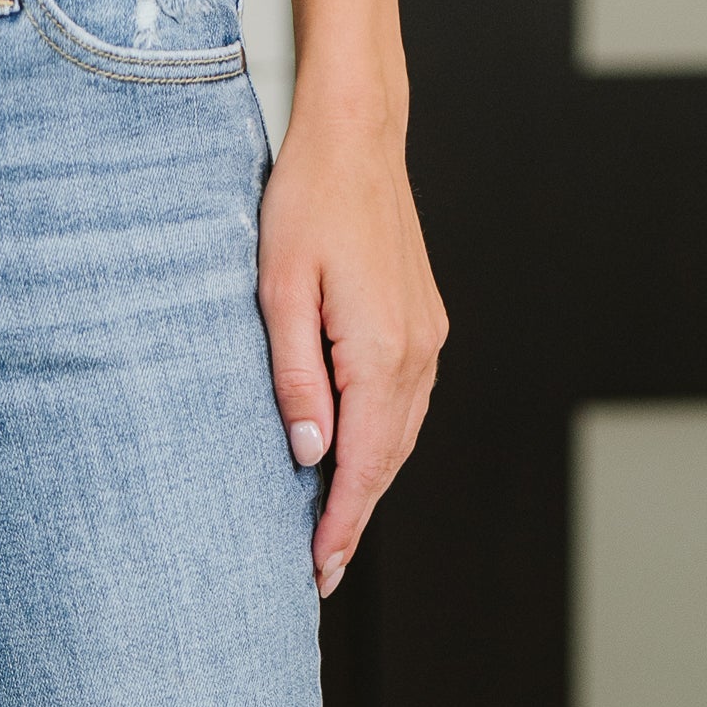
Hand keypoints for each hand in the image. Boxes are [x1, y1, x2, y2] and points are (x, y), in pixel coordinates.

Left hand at [257, 109, 446, 595]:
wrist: (356, 135)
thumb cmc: (307, 200)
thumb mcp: (279, 291)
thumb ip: (294, 377)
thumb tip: (307, 453)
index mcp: (382, 350)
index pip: (363, 463)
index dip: (340, 522)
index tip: (318, 569)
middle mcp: (418, 351)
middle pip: (389, 460)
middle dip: (354, 518)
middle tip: (320, 572)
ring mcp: (427, 337)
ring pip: (401, 435)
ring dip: (370, 485)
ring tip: (334, 530)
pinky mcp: (422, 322)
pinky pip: (405, 403)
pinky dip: (383, 443)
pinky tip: (356, 461)